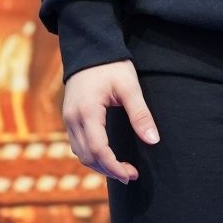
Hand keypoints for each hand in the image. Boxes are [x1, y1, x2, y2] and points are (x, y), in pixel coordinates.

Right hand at [62, 59, 160, 183]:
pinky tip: (106, 156)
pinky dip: (91, 155)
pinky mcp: (69, 116)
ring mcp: (68, 118)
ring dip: (99, 165)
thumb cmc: (112, 65)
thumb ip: (140, 114)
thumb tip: (153, 140)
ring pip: (80, 153)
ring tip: (121, 169)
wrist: (90, 48)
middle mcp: (73, 119)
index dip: (114, 166)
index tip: (132, 174)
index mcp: (88, 112)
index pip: (99, 150)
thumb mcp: (130, 87)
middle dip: (108, 169)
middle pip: (87, 156)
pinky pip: (77, 144)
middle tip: (131, 175)